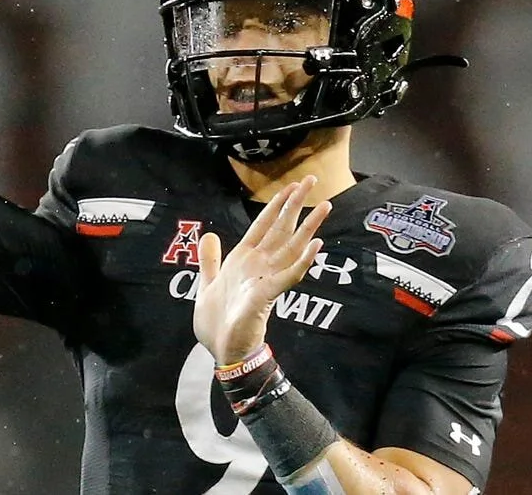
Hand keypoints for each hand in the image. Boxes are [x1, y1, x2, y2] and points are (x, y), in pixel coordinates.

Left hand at [193, 177, 332, 364]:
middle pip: (281, 229)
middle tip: (312, 180)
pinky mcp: (267, 295)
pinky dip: (302, 261)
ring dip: (308, 227)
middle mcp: (259, 265)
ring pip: (291, 247)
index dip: (276, 205)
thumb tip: (209, 234)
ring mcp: (266, 279)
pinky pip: (288, 275)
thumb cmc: (217, 322)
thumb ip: (210, 259)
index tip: (290, 186)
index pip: (263, 225)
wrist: (222, 351)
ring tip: (324, 206)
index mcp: (243, 259)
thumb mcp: (207, 283)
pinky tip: (315, 246)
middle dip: (296, 205)